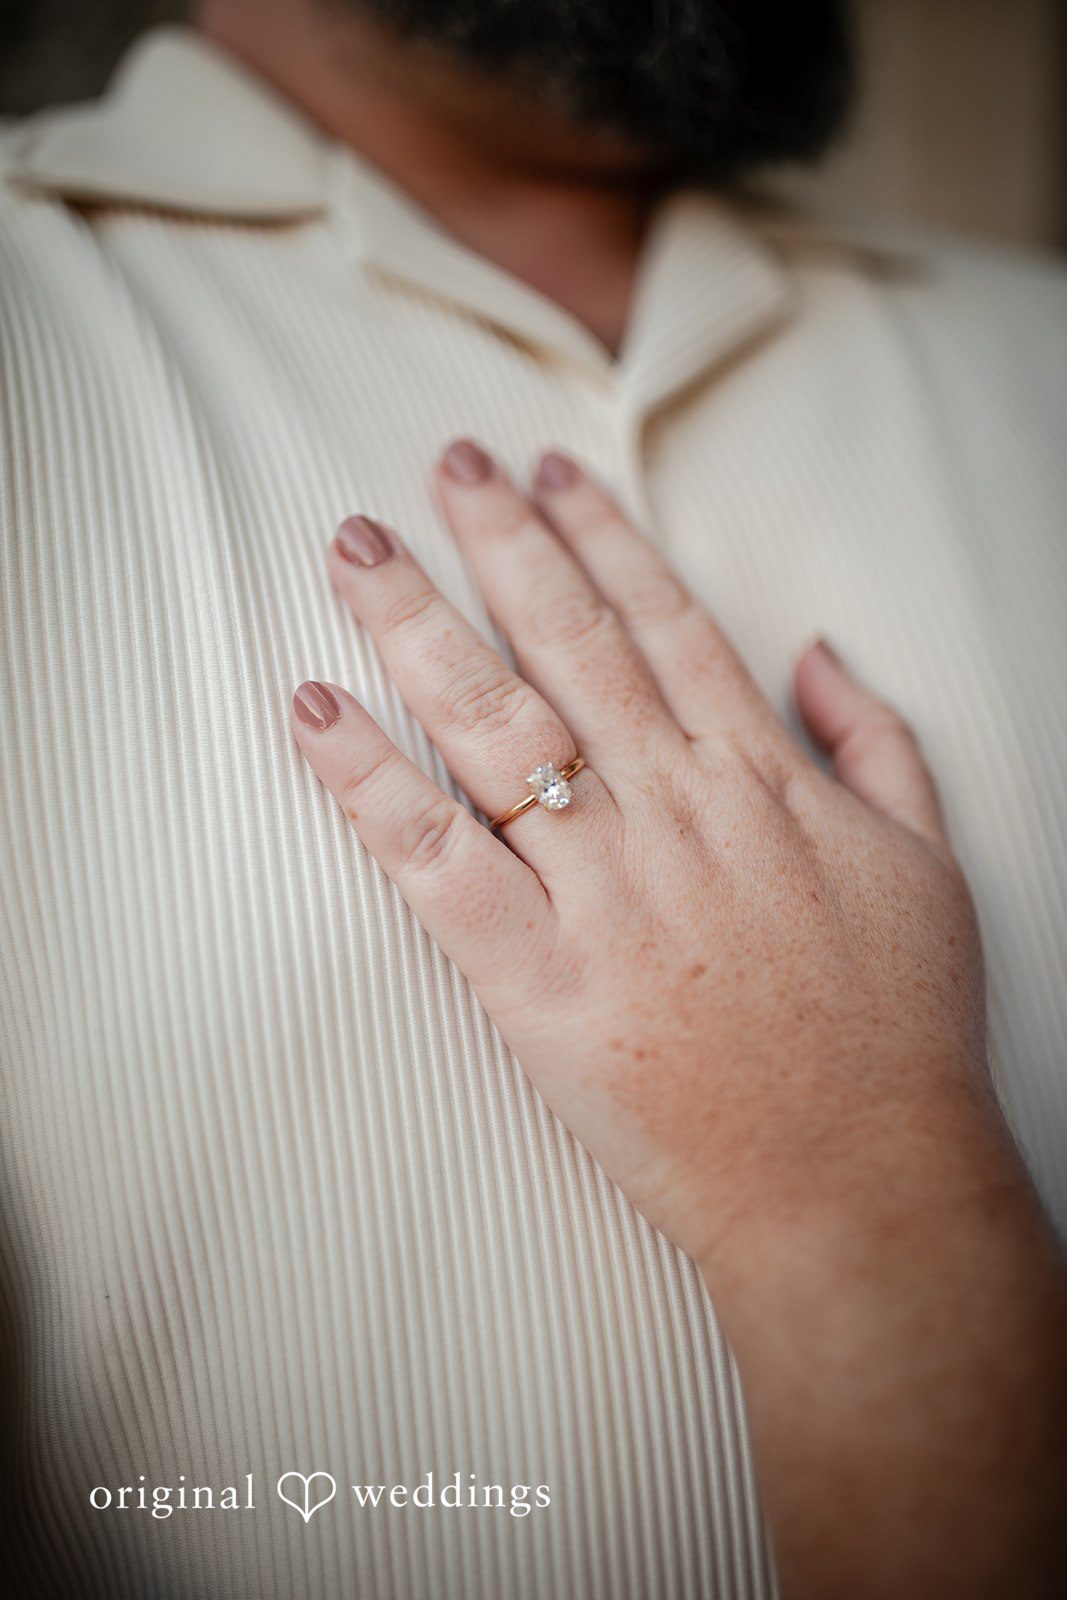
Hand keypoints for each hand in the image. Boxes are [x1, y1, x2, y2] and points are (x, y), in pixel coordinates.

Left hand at [291, 438, 1001, 1265]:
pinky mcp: (538, 977)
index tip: (544, 473)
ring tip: (357, 549)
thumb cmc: (894, 1032)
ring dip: (415, 624)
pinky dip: (366, 782)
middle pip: (564, 644)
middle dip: (496, 542)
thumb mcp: (926, 862)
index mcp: (755, 778)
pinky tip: (316, 711)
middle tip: (438, 468)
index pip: (661, 622)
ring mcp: (600, 889)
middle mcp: (670, 809)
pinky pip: (432, 860)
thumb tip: (815, 648)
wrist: (857, 1183)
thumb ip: (875, 739)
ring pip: (488, 724)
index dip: (598, 536)